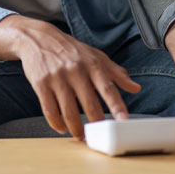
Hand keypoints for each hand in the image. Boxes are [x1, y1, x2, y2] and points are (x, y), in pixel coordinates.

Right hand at [0, 15, 140, 138]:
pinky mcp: (41, 84)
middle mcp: (75, 70)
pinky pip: (49, 110)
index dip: (116, 105)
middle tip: (100, 136)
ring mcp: (57, 77)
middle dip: (96, 124)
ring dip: (76, 129)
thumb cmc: (71, 49)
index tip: (123, 121)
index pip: (107, 87)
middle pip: (89, 104)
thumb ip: (116, 73)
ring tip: (81, 136)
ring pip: (69, 112)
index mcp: (92, 64)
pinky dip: (56, 124)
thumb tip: (136, 88)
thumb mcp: (95, 56)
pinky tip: (62, 128)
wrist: (39, 38)